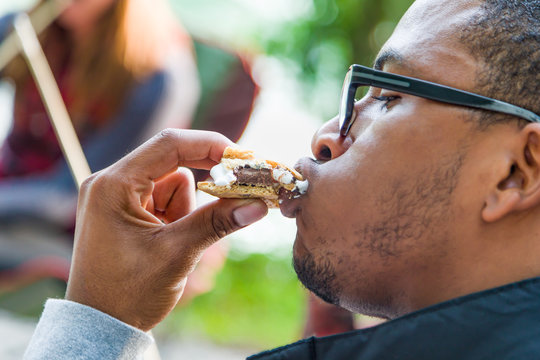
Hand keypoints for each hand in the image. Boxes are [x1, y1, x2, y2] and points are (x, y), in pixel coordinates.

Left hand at [65, 129, 267, 330]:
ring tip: (175, 242)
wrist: (101, 326)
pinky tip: (167, 242)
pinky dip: (178, 215)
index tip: (243, 159)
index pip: (169, 145)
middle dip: (204, 180)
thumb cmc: (127, 294)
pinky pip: (165, 199)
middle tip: (237, 193)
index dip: (211, 146)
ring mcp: (117, 196)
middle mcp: (111, 182)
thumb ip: (217, 223)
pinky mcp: (125, 210)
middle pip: (172, 162)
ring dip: (187, 207)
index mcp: (113, 185)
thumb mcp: (176, 255)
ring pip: (173, 182)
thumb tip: (259, 204)